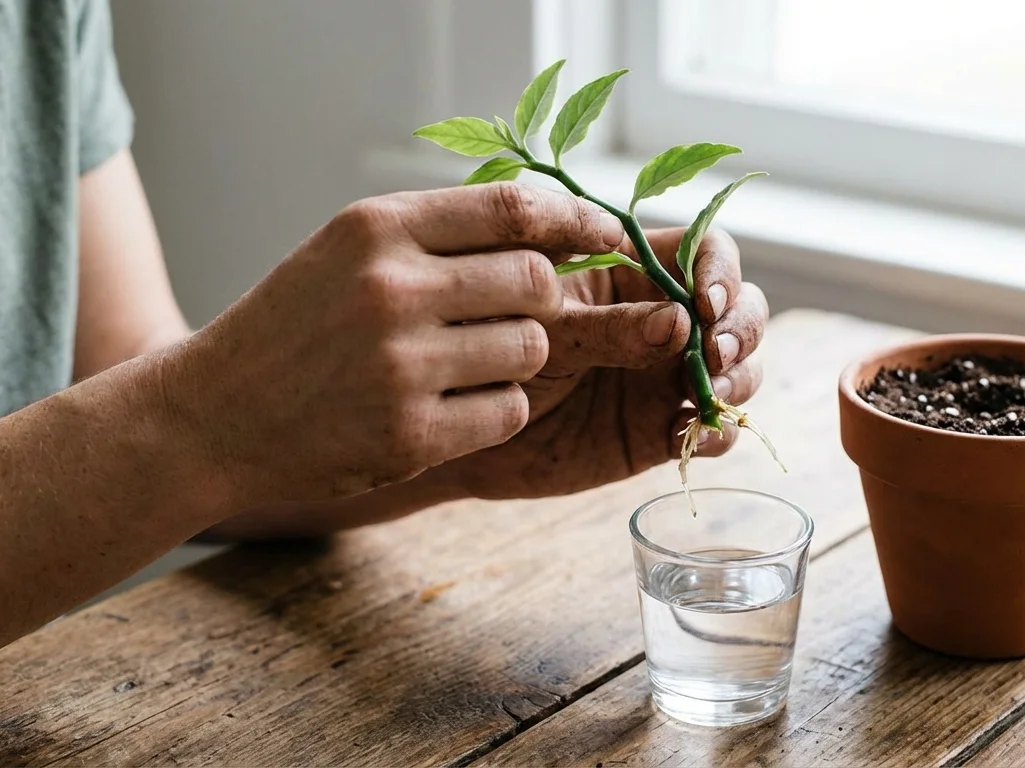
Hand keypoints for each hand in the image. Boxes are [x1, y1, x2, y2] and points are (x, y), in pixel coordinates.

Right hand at [168, 182, 626, 508]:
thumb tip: (551, 222)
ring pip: (532, 348)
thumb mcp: (349, 249)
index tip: (610, 235)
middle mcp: (391, 288)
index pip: (514, 208)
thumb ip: (438, 231)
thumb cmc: (294, 325)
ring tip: (464, 365)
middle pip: (537, 282)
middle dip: (541, 301)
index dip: (579, 221)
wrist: (210, 415)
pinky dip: (496, 409)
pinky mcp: (409, 434)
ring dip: (518, 359)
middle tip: (509, 317)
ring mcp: (400, 365)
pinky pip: (509, 410)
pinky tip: (450, 407)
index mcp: (378, 227)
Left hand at [424, 226, 767, 498]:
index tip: (705, 302)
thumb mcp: (546, 332)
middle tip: (714, 354)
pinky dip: (718, 432)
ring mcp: (669, 374)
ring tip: (705, 396)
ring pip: (740, 366)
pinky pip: (715, 429)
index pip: (705, 251)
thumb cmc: (489, 354)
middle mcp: (664, 318)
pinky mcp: (664, 429)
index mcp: (635, 271)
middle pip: (740, 307)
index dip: (719, 272)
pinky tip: (688, 435)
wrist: (462, 433)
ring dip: (740, 378)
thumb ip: (610, 326)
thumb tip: (681, 320)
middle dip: (740, 328)